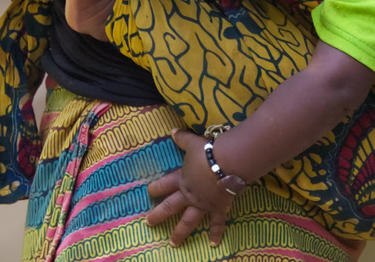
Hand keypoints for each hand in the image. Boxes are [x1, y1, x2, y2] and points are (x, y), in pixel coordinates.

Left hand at [145, 130, 235, 247]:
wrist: (226, 164)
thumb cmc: (207, 152)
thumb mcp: (192, 143)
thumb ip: (182, 138)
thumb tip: (173, 130)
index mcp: (182, 179)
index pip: (165, 184)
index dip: (155, 188)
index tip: (148, 193)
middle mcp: (190, 195)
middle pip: (170, 207)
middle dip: (158, 215)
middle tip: (148, 223)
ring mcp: (203, 204)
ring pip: (189, 222)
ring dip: (180, 233)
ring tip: (173, 243)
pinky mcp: (218, 209)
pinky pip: (217, 224)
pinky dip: (216, 234)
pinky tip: (213, 244)